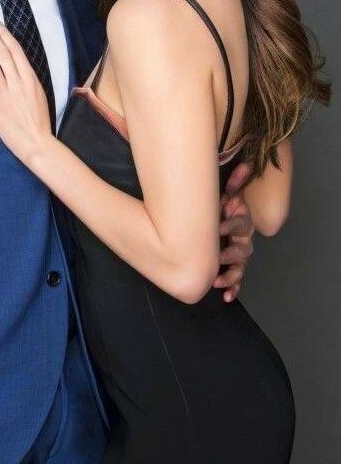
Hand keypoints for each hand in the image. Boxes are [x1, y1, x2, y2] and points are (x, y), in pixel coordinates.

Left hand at [0, 15, 52, 164]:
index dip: (4, 34)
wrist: (36, 142)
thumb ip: (27, 78)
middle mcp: (17, 82)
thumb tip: (16, 64)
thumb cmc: (39, 119)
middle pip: (3, 53)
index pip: (15, 50)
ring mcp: (4, 93)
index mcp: (30, 78)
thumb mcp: (38, 93)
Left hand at [213, 161, 254, 301]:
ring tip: (218, 283)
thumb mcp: (229, 192)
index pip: (240, 224)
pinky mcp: (233, 265)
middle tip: (218, 257)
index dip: (231, 225)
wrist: (225, 213)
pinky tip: (227, 298)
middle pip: (243, 249)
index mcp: (242, 221)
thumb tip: (245, 165)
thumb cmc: (224, 204)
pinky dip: (233, 289)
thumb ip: (236, 181)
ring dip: (231, 276)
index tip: (218, 227)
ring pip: (240, 267)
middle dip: (230, 255)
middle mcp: (243, 239)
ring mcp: (239, 253)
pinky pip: (236, 279)